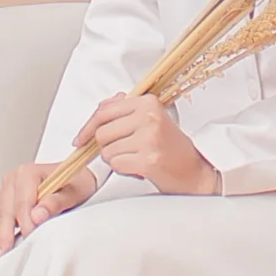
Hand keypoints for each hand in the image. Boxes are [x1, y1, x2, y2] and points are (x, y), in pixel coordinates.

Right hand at [0, 155, 92, 265]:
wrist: (77, 180)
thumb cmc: (76, 184)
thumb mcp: (74, 192)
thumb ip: (56, 203)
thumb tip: (37, 215)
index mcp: (28, 173)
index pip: (22, 203)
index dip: (24, 223)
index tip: (29, 238)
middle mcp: (14, 179)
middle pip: (6, 211)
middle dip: (3, 235)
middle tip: (3, 255)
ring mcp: (7, 190)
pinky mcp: (6, 201)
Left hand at [83, 93, 221, 196]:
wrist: (194, 172)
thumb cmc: (171, 148)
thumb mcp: (151, 120)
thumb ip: (124, 111)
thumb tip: (100, 107)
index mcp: (148, 103)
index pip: (104, 111)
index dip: (88, 126)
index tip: (81, 138)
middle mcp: (149, 117)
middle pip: (102, 132)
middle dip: (107, 146)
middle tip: (125, 150)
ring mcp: (149, 138)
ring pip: (107, 151)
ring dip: (117, 160)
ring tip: (137, 158)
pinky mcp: (148, 159)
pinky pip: (116, 165)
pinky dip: (124, 170)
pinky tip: (140, 168)